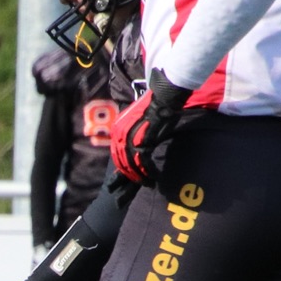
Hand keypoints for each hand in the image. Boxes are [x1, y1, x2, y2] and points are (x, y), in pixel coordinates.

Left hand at [110, 69, 193, 184]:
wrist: (163, 97)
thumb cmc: (154, 107)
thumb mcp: (137, 120)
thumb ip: (133, 133)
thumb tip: (135, 147)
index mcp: (118, 129)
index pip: (117, 153)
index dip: (122, 167)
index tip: (126, 178)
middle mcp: (120, 134)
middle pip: (121, 161)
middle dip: (128, 175)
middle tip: (134, 183)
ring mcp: (130, 137)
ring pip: (130, 163)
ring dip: (137, 176)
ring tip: (144, 182)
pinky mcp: (142, 140)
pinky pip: (141, 161)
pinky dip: (145, 171)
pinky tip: (149, 178)